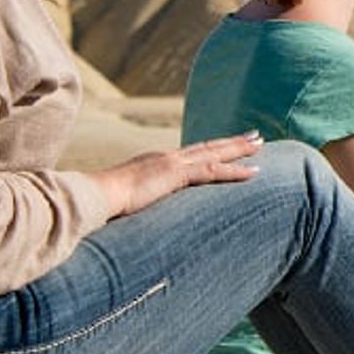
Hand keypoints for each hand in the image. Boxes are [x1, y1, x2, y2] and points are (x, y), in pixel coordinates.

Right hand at [96, 132, 263, 217]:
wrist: (94, 196)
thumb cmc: (102, 204)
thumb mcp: (123, 202)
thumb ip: (134, 204)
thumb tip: (132, 216)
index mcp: (154, 163)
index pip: (189, 154)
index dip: (210, 149)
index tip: (225, 146)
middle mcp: (166, 158)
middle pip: (206, 147)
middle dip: (231, 142)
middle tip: (255, 136)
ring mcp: (171, 163)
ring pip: (214, 154)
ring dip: (239, 149)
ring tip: (260, 145)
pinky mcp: (174, 174)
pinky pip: (212, 171)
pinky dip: (235, 171)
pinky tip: (253, 172)